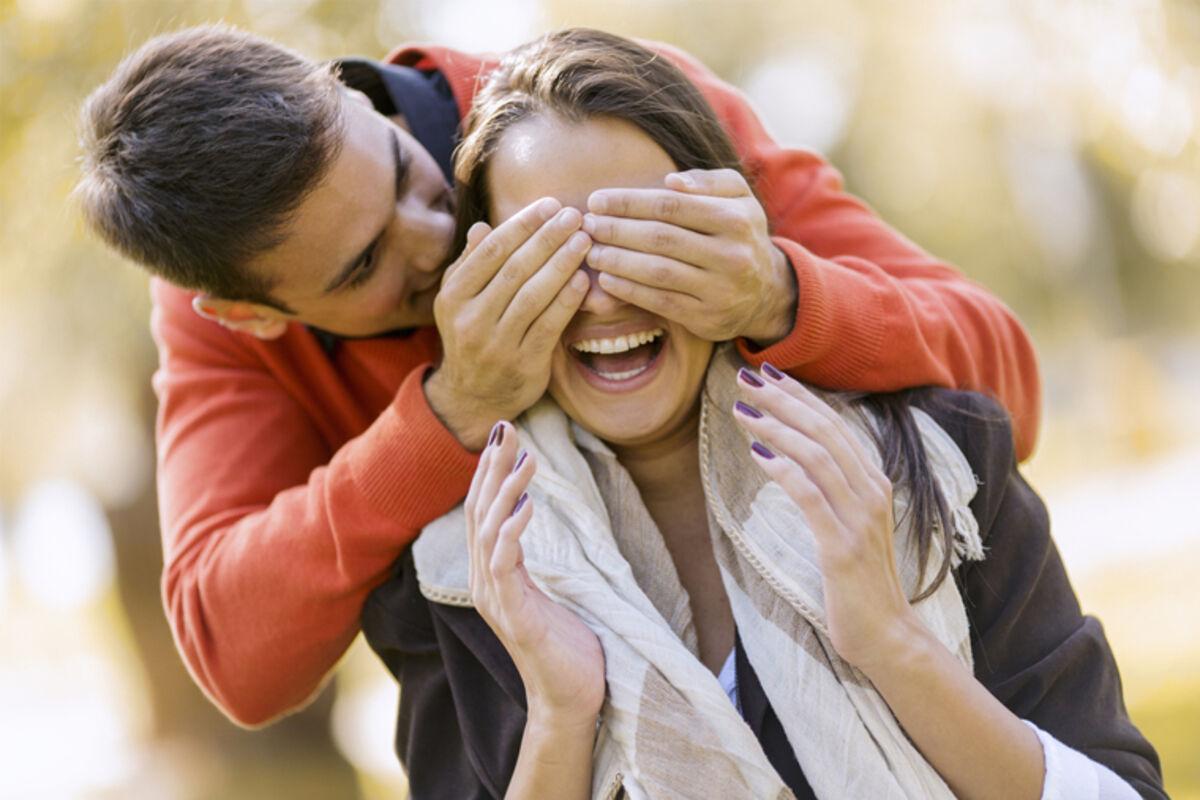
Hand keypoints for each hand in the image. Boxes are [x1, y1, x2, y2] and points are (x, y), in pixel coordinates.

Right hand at [426, 199, 591, 449]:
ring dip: (562, 264)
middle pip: (515, 269)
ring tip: (584, 241)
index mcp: (453, 296)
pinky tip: (584, 281)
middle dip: (548, 238)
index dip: (523, 224)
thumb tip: (481, 227)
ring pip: (533, 296)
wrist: (472, 398)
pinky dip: (567, 301)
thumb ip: (470, 265)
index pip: (491, 251)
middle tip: (574, 215)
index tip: (550, 205)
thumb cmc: (471, 338)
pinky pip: (548, 326)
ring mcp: (496, 344)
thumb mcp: (458, 302)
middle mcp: (470, 319)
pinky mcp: (523, 364)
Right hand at [467, 422, 606, 722]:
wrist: (570, 699)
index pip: (482, 511)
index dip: (488, 472)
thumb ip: (530, 560)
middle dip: (491, 468)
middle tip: (506, 427)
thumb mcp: (547, 591)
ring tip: (526, 459)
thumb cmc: (565, 646)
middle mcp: (486, 582)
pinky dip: (512, 531)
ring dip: (506, 491)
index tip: (502, 433)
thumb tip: (528, 518)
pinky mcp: (514, 616)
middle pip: (478, 512)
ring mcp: (496, 599)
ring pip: (488, 532)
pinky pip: (505, 565)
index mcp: (494, 574)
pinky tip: (529, 505)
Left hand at [583, 169, 795, 344]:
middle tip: (587, 224)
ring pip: (658, 272)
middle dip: (617, 230)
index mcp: (735, 218)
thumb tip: (670, 181)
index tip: (597, 200)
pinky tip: (606, 279)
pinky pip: (660, 302)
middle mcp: (731, 254)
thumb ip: (708, 182)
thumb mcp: (737, 198)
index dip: (629, 202)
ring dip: (617, 260)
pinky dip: (629, 290)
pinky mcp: (707, 318)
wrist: (766, 292)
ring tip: (591, 251)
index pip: (671, 206)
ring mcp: (720, 289)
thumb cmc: (739, 235)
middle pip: (661, 238)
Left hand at [731, 365, 926, 674]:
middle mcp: (872, 492)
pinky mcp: (843, 547)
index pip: (835, 424)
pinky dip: (784, 471)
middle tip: (746, 377)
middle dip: (784, 400)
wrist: (887, 636)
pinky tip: (757, 454)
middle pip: (825, 430)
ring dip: (777, 428)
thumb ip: (831, 491)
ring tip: (742, 410)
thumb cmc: (859, 582)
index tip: (768, 372)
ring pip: (817, 456)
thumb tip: (793, 458)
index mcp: (873, 483)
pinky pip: (812, 498)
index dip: (801, 395)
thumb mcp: (849, 526)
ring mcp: (860, 519)